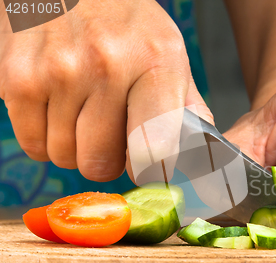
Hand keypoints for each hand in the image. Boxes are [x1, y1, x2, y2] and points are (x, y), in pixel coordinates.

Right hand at [0, 0, 211, 181]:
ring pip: (64, 158)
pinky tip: (57, 109)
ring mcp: (58, 73)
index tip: (145, 164)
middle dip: (105, 158)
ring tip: (82, 112)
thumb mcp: (169, 52)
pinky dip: (44, 138)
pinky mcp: (18, 79)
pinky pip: (32, 145)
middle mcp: (106, 67)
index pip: (154, 149)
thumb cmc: (125, 24)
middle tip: (108, 132)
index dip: (148, 169)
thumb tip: (201, 156)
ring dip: (74, 147)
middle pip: (100, 164)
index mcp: (155, 63)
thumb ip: (187, 106)